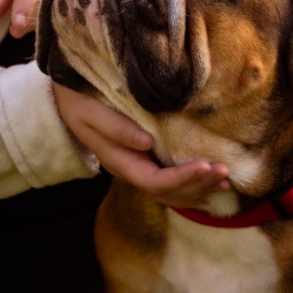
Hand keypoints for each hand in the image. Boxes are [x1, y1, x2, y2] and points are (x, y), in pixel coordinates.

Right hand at [52, 83, 230, 206]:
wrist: (67, 100)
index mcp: (118, 162)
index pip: (154, 181)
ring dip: (199, 187)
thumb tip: (147, 142)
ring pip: (171, 191)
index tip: (206, 165)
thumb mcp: (91, 111)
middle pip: (167, 192)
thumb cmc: (79, 102)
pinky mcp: (145, 160)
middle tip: (225, 171)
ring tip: (225, 179)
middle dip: (198, 184)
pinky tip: (211, 178)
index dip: (182, 178)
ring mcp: (137, 167)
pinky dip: (193, 183)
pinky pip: (171, 181)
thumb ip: (116, 128)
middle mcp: (130, 170)